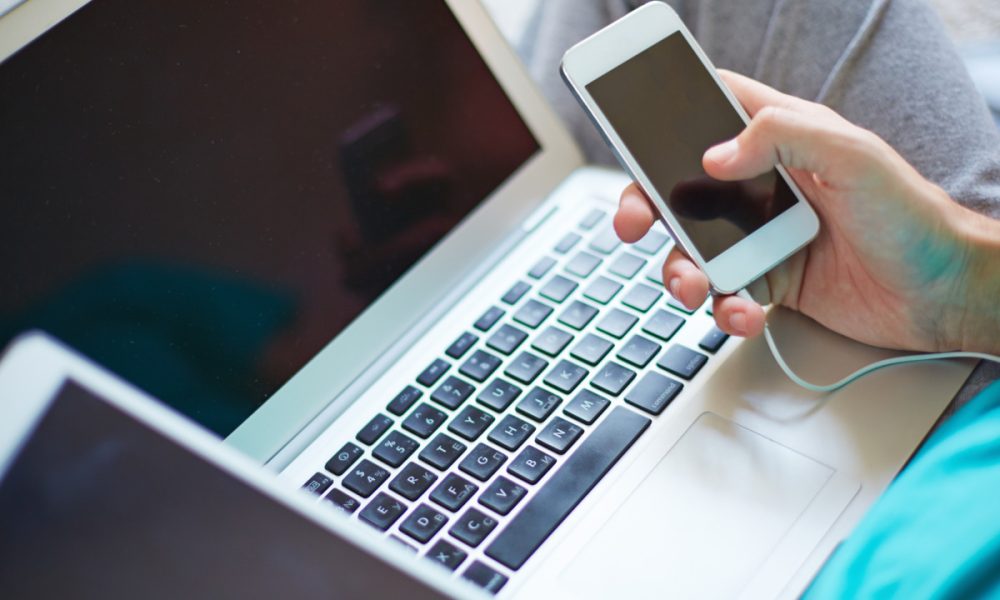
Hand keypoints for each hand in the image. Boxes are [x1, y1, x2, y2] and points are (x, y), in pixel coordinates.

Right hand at [615, 70, 999, 352]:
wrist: (941, 294)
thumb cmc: (912, 216)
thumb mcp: (853, 156)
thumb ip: (782, 136)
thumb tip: (714, 157)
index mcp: (781, 140)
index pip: (711, 112)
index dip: (666, 118)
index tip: (634, 137)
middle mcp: (763, 187)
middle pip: (681, 188)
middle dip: (647, 206)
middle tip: (634, 222)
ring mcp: (761, 237)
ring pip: (693, 250)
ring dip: (680, 271)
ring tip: (694, 286)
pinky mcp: (768, 282)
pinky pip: (724, 295)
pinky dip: (722, 309)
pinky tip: (742, 312)